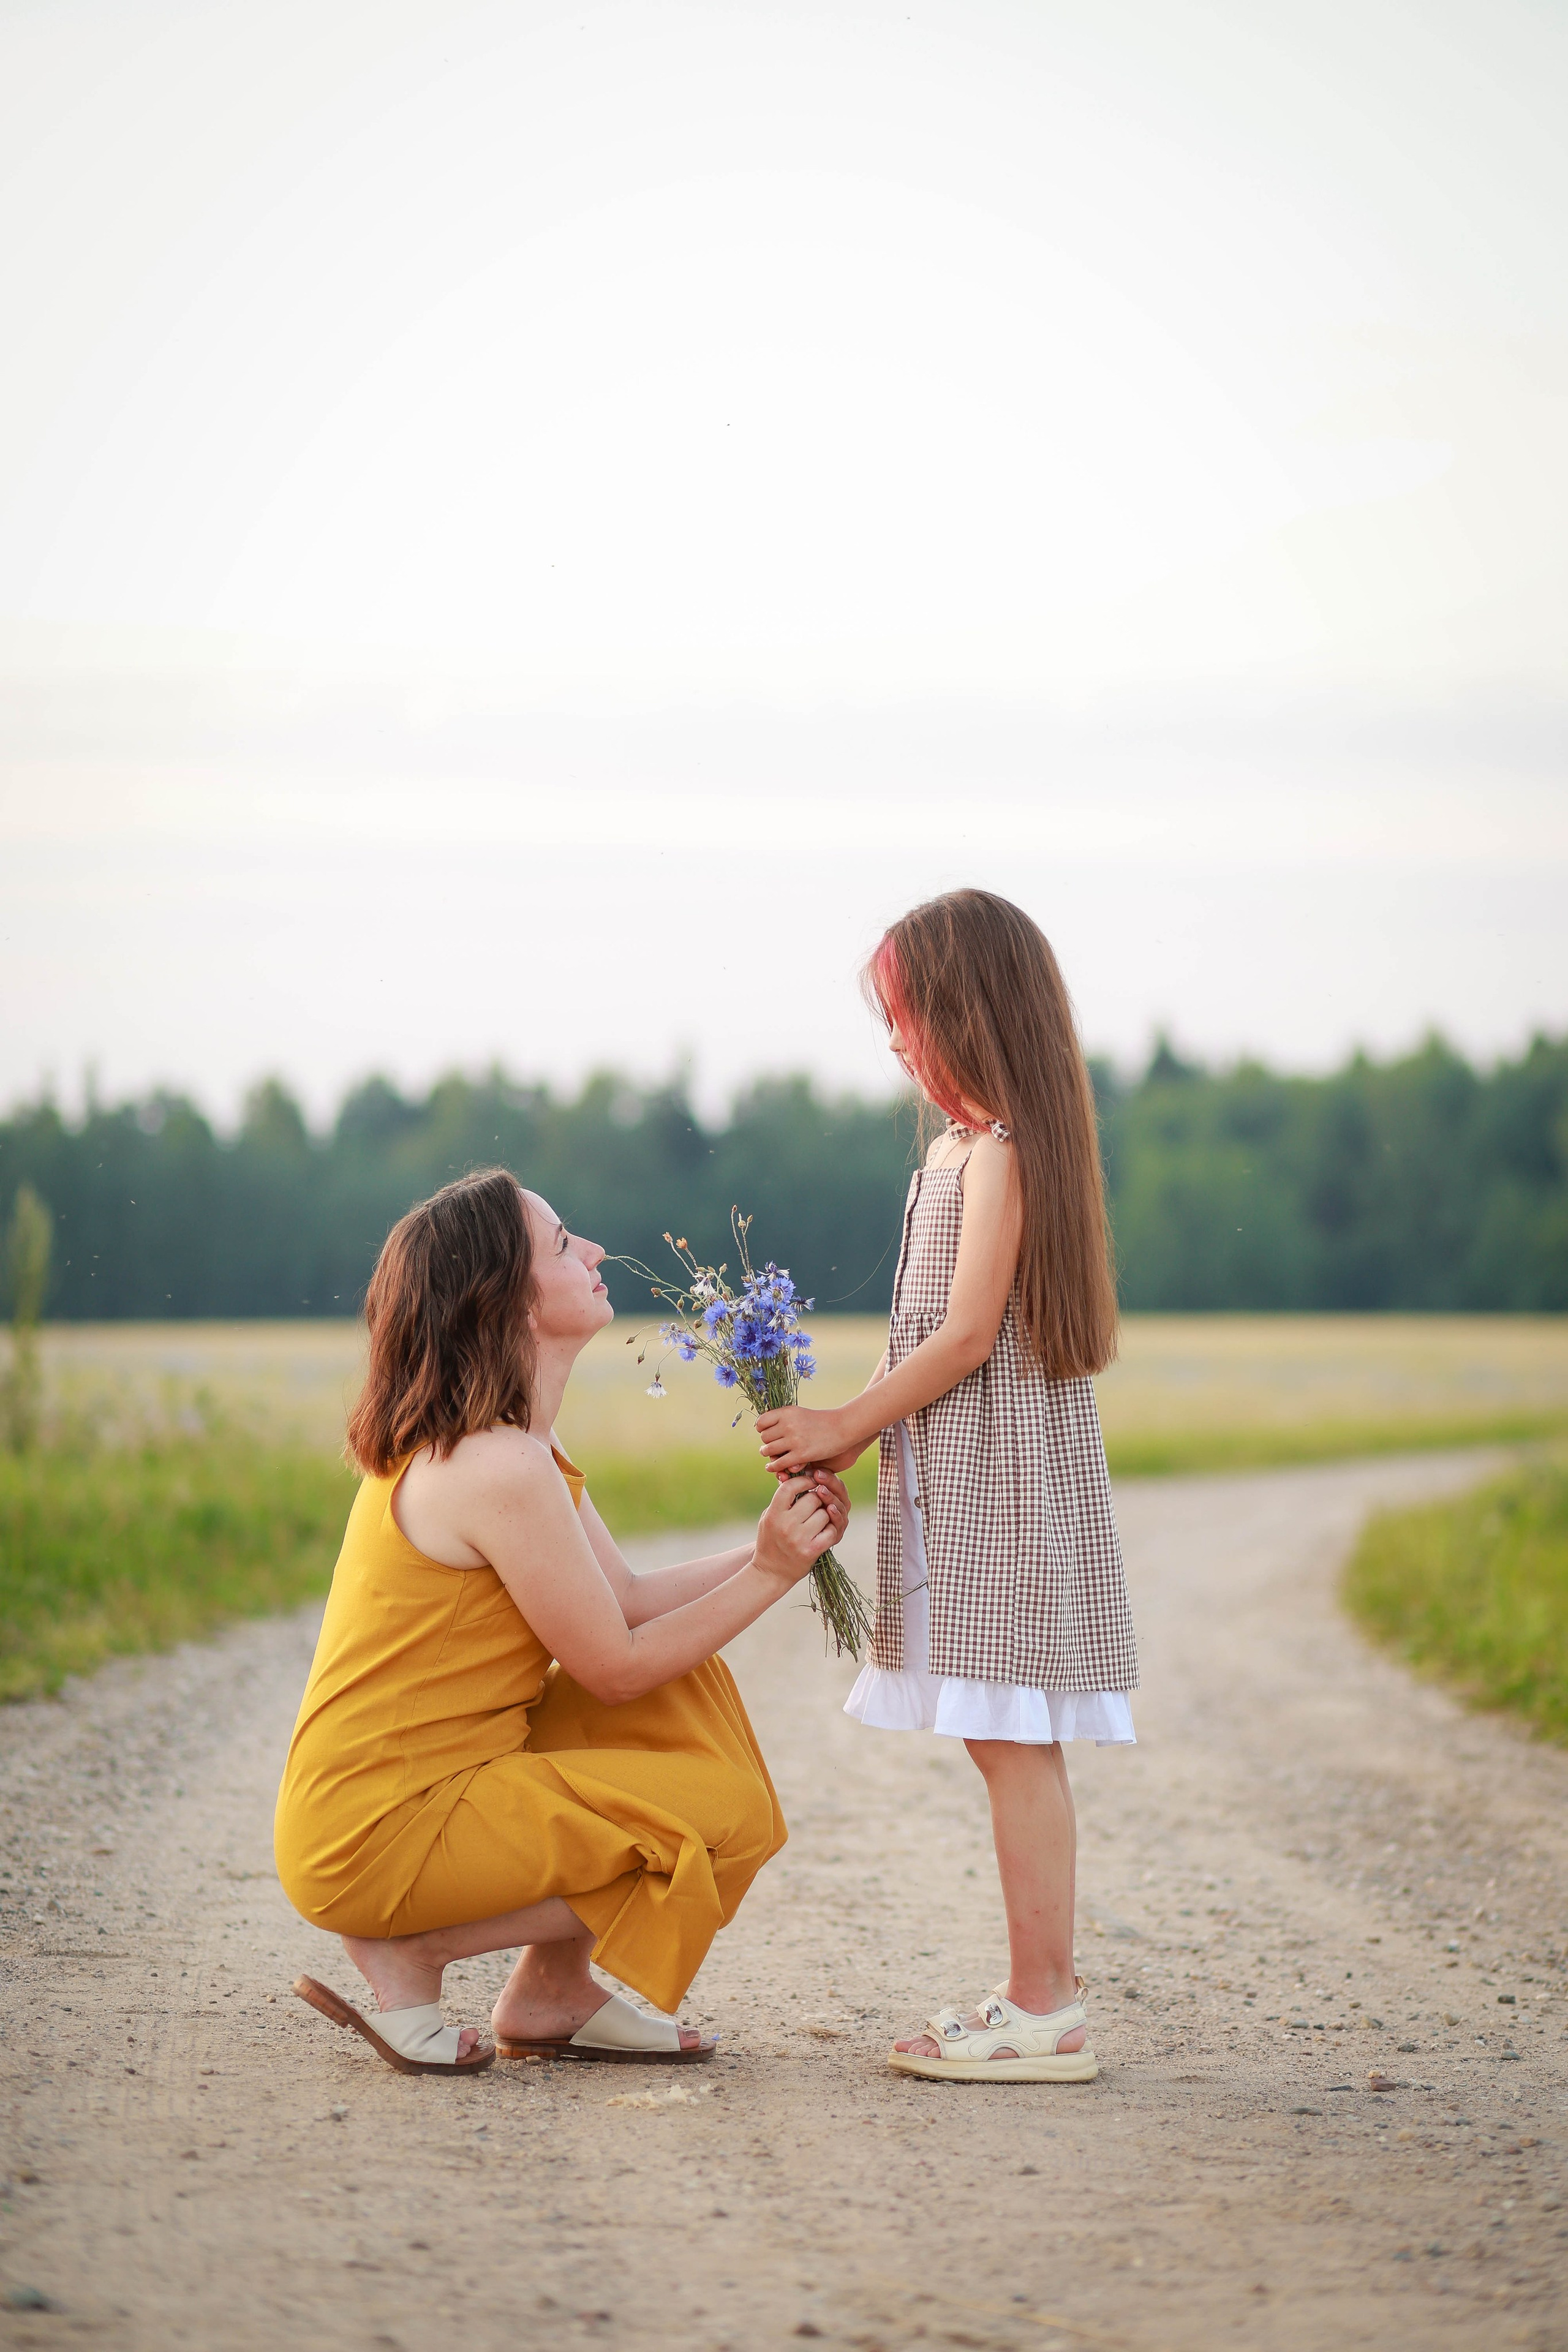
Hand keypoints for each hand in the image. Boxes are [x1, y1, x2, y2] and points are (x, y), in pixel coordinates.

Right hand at [752, 1472, 844, 1591]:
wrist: (771, 1572)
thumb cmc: (771, 1540)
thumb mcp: (768, 1518)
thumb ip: (781, 1499)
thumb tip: (796, 1476)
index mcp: (773, 1514)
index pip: (790, 1487)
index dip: (803, 1480)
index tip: (811, 1481)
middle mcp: (786, 1525)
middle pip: (813, 1498)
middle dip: (817, 1499)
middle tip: (815, 1505)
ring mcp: (799, 1539)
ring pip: (825, 1513)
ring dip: (825, 1515)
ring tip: (817, 1521)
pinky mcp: (812, 1551)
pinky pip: (831, 1531)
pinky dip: (831, 1529)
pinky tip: (824, 1531)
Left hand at [756, 1403, 850, 1474]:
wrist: (842, 1427)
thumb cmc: (820, 1421)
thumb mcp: (799, 1413)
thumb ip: (783, 1419)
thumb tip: (761, 1428)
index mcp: (787, 1412)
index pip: (761, 1422)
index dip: (761, 1429)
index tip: (766, 1432)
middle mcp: (788, 1425)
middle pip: (764, 1438)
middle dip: (767, 1443)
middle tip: (773, 1446)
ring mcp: (794, 1440)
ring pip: (768, 1450)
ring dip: (769, 1455)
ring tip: (773, 1456)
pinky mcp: (801, 1455)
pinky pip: (778, 1463)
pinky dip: (773, 1467)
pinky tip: (772, 1468)